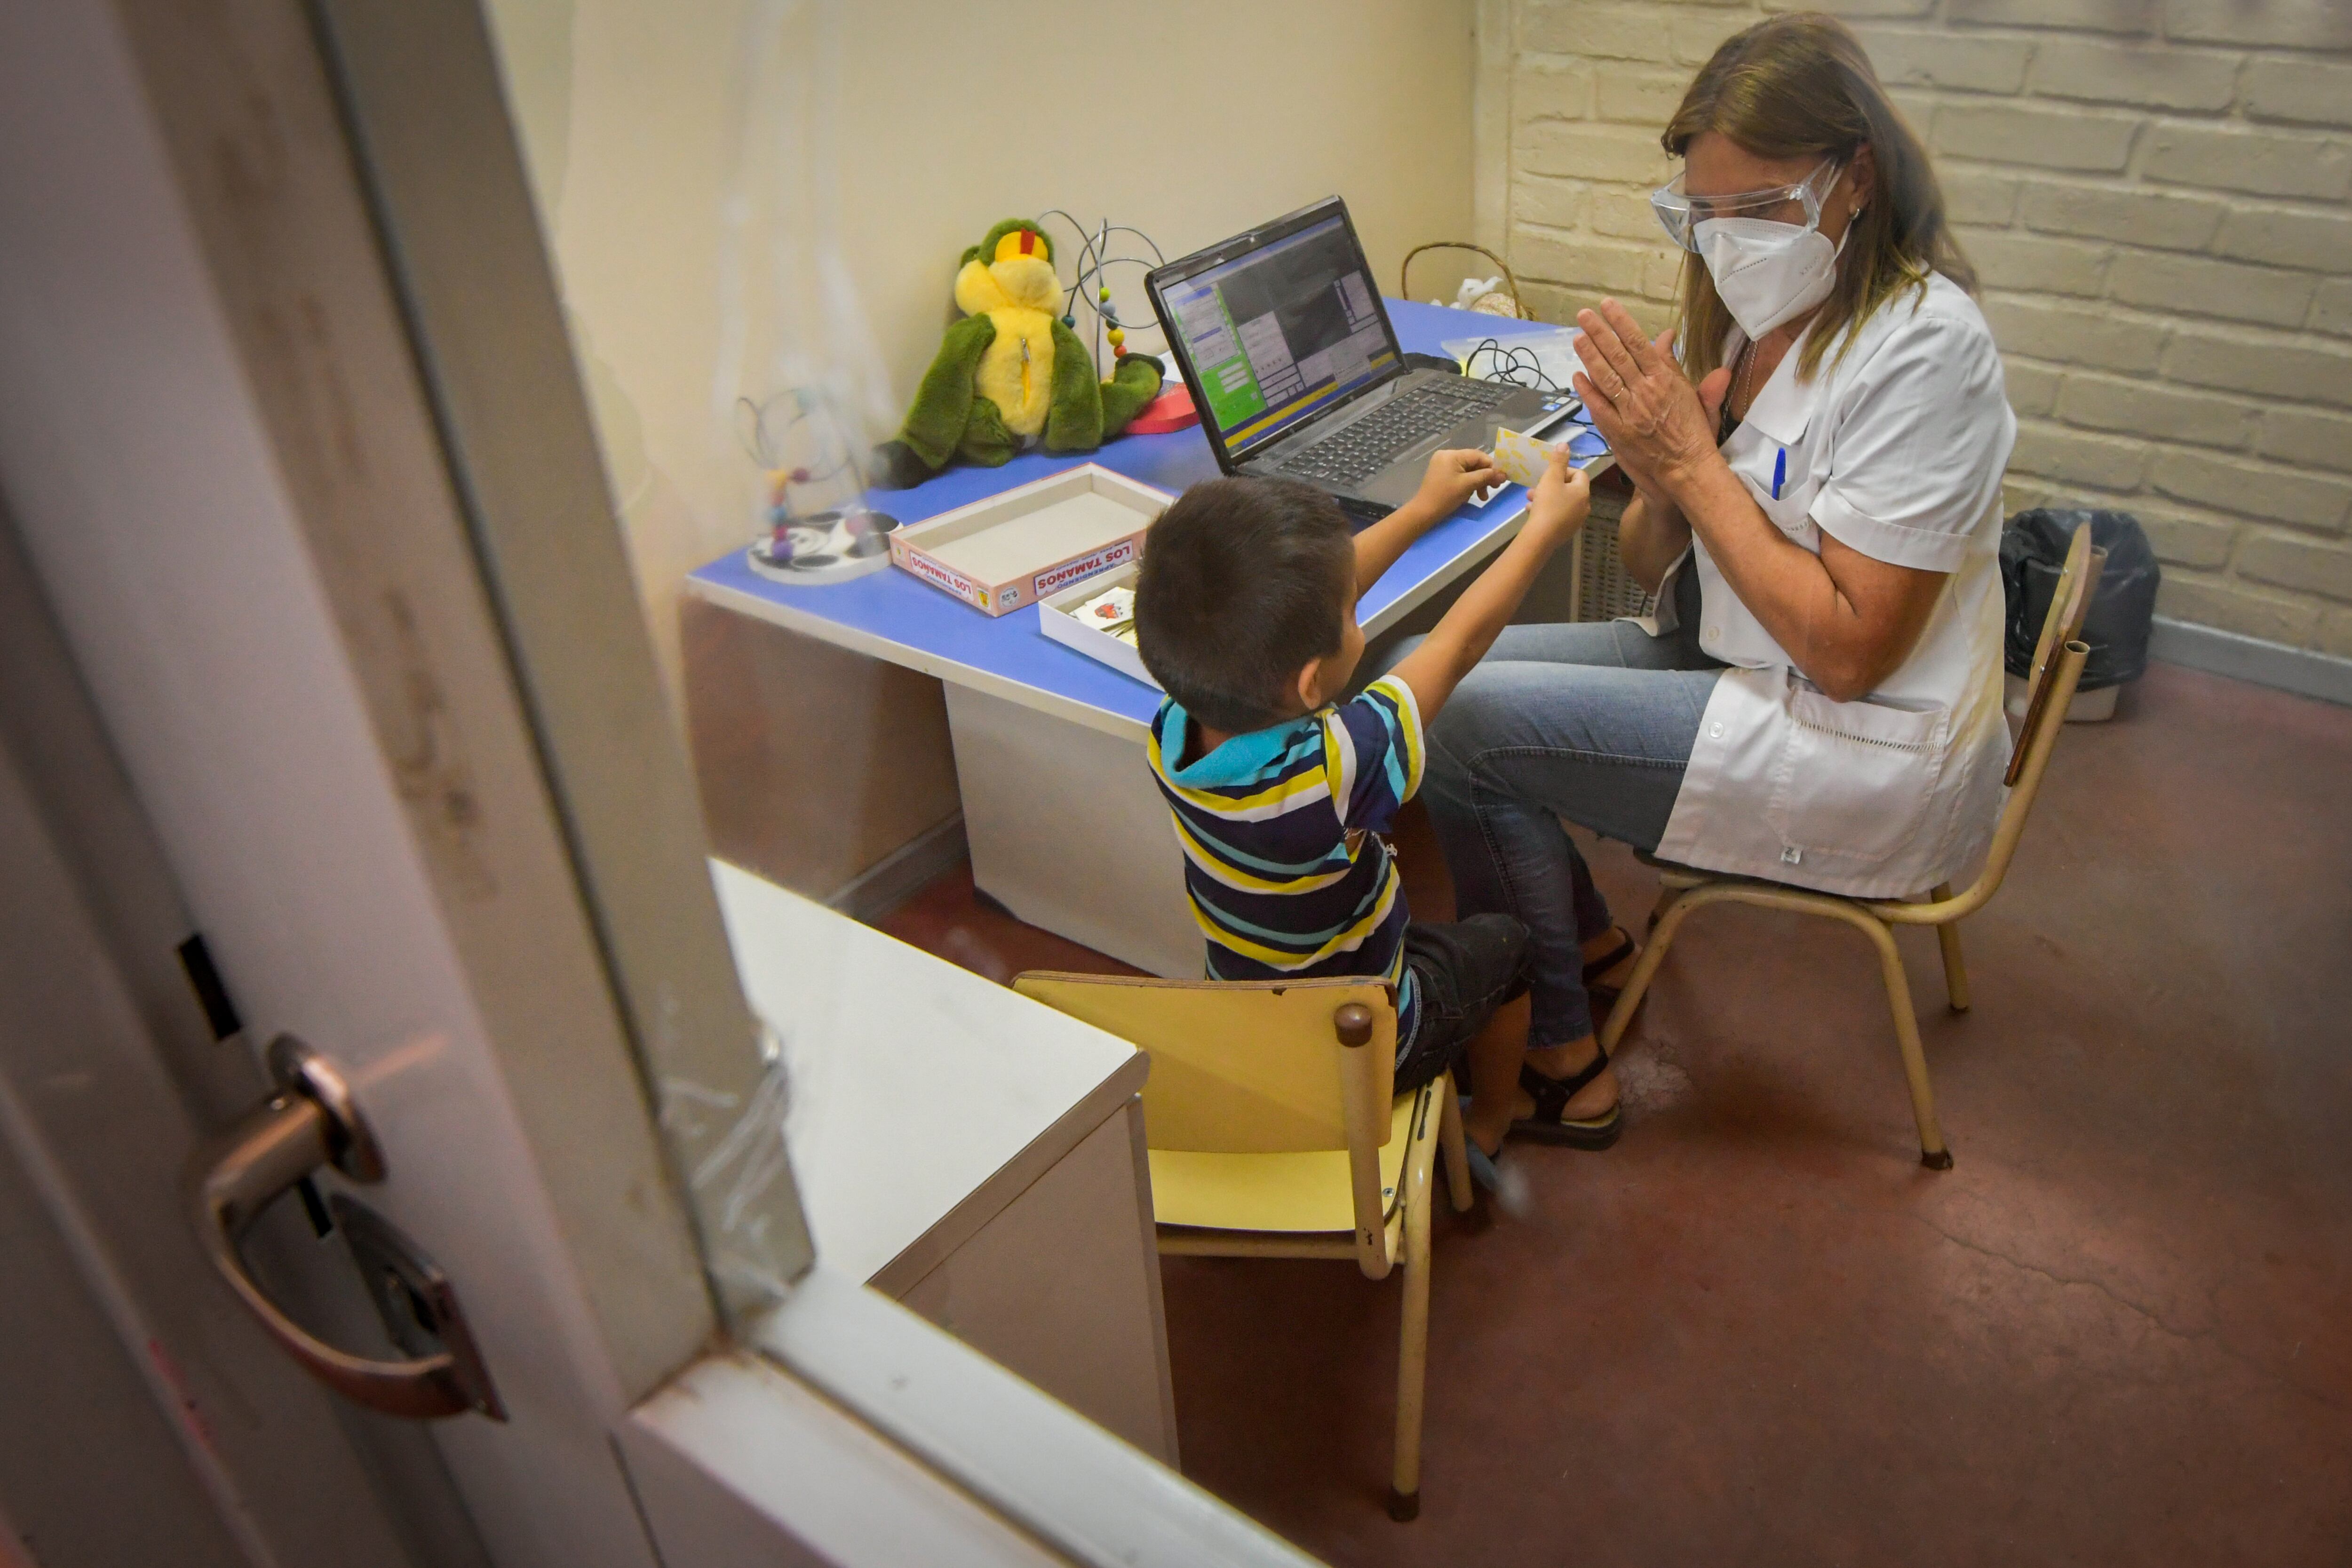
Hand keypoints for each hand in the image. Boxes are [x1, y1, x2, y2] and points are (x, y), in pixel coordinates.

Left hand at [1412, 447, 1505, 515]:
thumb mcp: (1468, 485)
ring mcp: (1443, 465)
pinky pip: (1461, 475)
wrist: (1424, 512)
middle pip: (1473, 463)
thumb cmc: (1445, 496)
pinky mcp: (1442, 474)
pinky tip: (1472, 495)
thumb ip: (1486, 476)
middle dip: (1484, 477)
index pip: (1478, 456)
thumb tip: (1503, 474)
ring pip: (1468, 471)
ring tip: (1482, 497)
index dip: (1491, 466)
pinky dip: (1468, 484)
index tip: (1501, 478)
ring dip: (1478, 483)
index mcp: (1452, 455)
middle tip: (1494, 488)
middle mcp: (1447, 456)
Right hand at [1521, 447, 1590, 549]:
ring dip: (1546, 497)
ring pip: (1561, 502)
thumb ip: (1558, 461)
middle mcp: (1584, 506)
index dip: (1564, 470)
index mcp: (1583, 492)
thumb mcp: (1550, 478)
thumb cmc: (1547, 504)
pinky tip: (1532, 511)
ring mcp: (1576, 520)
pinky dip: (1547, 510)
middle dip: (1551, 485)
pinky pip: (1558, 515)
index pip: (1579, 473)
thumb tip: (1564, 444)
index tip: (1549, 474)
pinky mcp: (1567, 531)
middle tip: (1536, 486)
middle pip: (1569, 488)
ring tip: (1530, 499)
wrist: (1541, 537)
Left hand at [1571, 299, 1731, 498]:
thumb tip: (1668, 335)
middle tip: (1583, 315)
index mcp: (1664, 379)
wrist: (1688, 468)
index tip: (1607, 306)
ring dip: (1589, 356)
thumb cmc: (1693, 432)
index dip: (1620, 322)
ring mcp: (1629, 412)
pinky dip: (1587, 391)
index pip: (1638, 343)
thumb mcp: (1690, 393)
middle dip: (1598, 332)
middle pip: (1617, 355)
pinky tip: (1577, 376)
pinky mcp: (1618, 432)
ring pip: (1605, 377)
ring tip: (1577, 337)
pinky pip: (1598, 407)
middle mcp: (1645, 392)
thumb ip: (1675, 363)